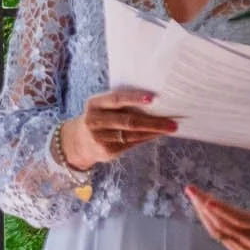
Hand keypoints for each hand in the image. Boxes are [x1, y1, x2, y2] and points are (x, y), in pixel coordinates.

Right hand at [58, 89, 175, 168]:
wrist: (78, 142)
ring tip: (170, 128)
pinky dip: (146, 138)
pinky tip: (156, 134)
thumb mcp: (102, 107)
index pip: (116, 99)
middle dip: (153, 121)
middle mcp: (95, 121)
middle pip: (128, 121)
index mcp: (95, 104)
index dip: (134, 98)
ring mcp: (99, 138)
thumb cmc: (99, 118)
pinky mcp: (106, 151)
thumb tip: (154, 102)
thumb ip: (120, 103)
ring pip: (132, 134)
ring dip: (153, 131)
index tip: (153, 98)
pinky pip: (131, 144)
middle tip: (172, 121)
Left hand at [185, 183, 249, 249]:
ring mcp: (243, 247)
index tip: (207, 200)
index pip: (239, 219)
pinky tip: (200, 209)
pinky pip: (218, 236)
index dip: (223, 210)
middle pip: (223, 223)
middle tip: (191, 190)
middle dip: (205, 206)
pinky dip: (207, 223)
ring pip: (217, 231)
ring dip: (202, 214)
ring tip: (193, 196)